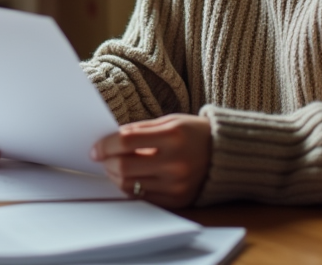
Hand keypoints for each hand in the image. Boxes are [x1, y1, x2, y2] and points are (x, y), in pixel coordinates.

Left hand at [89, 114, 211, 208]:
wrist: (224, 154)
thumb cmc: (193, 133)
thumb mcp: (169, 122)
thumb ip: (139, 130)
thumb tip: (110, 139)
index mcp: (173, 137)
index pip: (126, 142)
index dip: (105, 145)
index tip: (96, 148)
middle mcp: (175, 163)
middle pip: (125, 168)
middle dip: (108, 163)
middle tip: (103, 158)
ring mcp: (177, 185)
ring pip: (130, 186)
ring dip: (116, 177)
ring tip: (116, 168)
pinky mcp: (178, 200)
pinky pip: (144, 198)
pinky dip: (132, 188)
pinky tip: (131, 178)